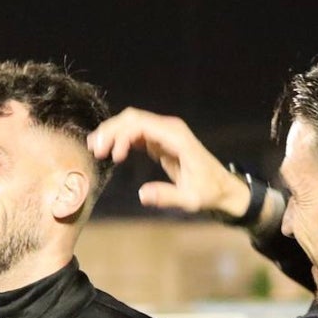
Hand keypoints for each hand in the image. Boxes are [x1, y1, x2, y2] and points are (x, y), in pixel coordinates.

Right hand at [87, 108, 249, 217]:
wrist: (222, 187)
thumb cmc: (208, 192)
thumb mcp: (190, 199)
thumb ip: (167, 196)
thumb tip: (142, 195)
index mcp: (176, 137)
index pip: (142, 125)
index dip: (122, 136)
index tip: (112, 158)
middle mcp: (170, 129)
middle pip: (133, 118)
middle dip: (111, 130)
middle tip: (95, 149)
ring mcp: (165, 132)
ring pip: (132, 122)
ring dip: (112, 133)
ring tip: (97, 149)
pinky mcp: (161, 140)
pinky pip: (136, 132)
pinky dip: (121, 139)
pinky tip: (111, 152)